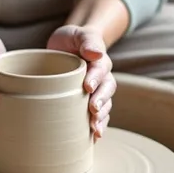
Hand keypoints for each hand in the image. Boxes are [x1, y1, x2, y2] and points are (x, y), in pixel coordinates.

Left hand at [46, 24, 114, 139]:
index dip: (95, 78)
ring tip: (95, 129)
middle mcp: (102, 77)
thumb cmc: (72, 40)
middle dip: (101, 101)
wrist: (66, 47)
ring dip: (101, 117)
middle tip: (93, 111)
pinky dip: (98, 126)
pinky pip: (98, 115)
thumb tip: (97, 54)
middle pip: (106, 90)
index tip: (87, 87)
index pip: (100, 69)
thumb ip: (87, 40)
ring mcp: (97, 91)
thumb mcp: (77, 34)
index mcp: (99, 60)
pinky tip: (94, 138)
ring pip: (105, 104)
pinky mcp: (88, 102)